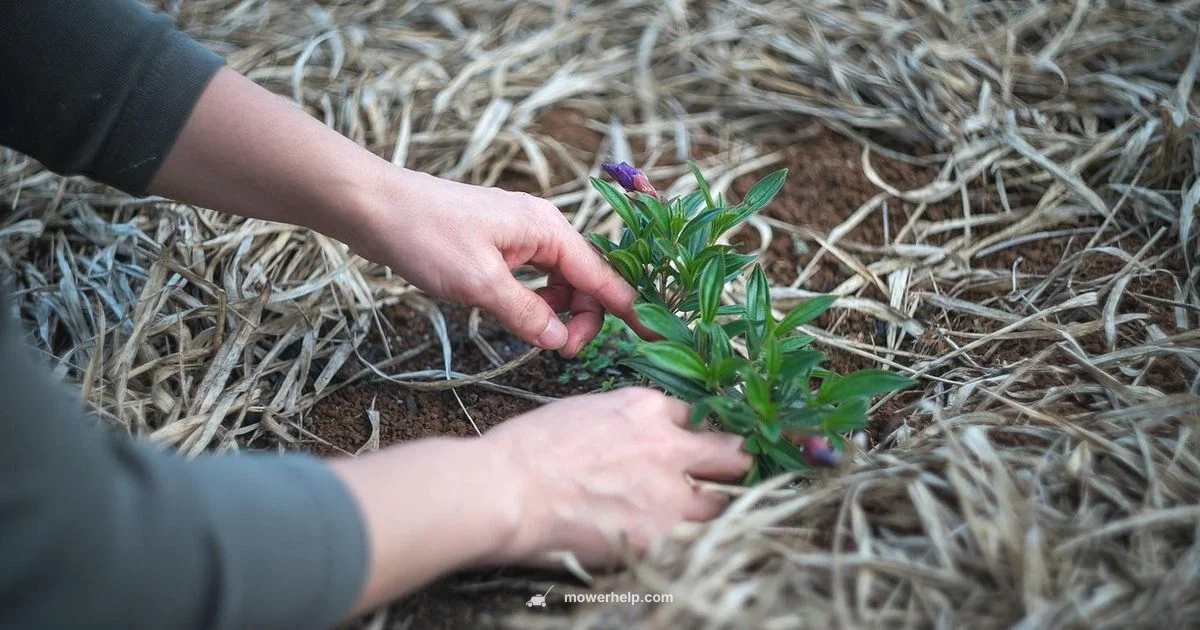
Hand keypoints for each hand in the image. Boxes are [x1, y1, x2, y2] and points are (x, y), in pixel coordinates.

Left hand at [148, 68, 641, 357]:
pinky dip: (536, 300)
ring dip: (558, 311)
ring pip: (560, 280)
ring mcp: (522, 234)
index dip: (627, 310)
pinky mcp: (501, 243)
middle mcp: (543, 227)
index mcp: (549, 229)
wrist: (376, 206)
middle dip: (584, 317)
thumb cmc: (426, 236)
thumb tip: (560, 341)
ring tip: (540, 338)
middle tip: (561, 352)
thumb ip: (527, 313)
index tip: (653, 339)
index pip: (602, 276)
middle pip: (585, 280)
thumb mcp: (480, 283)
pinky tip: (520, 317)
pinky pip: (536, 276)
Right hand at [480, 387, 751, 565]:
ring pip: (724, 500)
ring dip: (715, 507)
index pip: (694, 415)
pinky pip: (696, 539)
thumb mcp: (583, 412)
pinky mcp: (661, 534)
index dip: (692, 434)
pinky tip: (676, 544)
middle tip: (726, 478)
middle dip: (730, 464)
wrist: (506, 490)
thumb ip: (623, 423)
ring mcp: (670, 491)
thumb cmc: (528, 451)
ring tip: (701, 518)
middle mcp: (668, 444)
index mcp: (644, 408)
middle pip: (730, 451)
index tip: (691, 448)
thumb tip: (635, 440)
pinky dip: (689, 541)